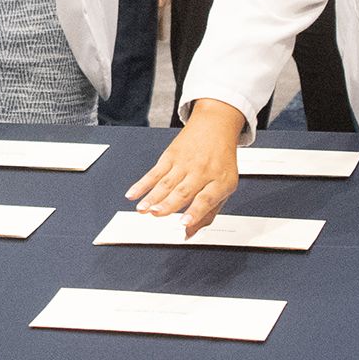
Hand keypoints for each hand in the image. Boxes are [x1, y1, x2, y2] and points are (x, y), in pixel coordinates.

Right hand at [124, 101, 244, 234]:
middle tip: (156, 214)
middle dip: (168, 204)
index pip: (206, 199)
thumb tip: (190, 234)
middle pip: (183, 191)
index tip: (184, 223)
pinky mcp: (171, 156)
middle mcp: (202, 172)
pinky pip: (154, 172)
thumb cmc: (221, 161)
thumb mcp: (225, 186)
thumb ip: (208, 212)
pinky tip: (133, 193)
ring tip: (142, 209)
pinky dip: (142, 183)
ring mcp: (185, 163)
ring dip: (152, 197)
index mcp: (220, 182)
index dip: (195, 211)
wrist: (216, 125)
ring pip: (166, 183)